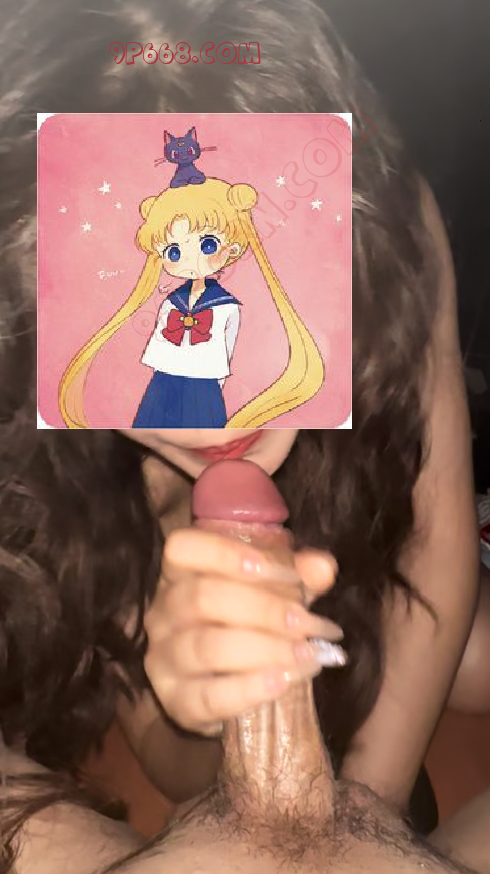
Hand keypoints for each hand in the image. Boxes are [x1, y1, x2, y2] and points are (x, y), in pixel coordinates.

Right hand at [144, 528, 342, 735]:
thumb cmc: (247, 624)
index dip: (229, 554)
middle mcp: (162, 611)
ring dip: (266, 648)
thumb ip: (296, 575)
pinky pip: (208, 697)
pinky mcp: (176, 702)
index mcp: (179, 573)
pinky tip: (283, 681)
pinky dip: (249, 689)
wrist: (227, 686)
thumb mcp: (272, 591)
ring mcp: (163, 659)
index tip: (285, 573)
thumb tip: (323, 568)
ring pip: (207, 646)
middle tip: (309, 622)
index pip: (183, 548)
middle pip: (203, 597)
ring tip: (307, 653)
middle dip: (264, 609)